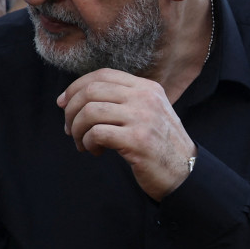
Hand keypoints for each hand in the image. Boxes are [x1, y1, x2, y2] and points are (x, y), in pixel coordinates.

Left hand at [57, 70, 196, 200]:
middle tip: (69, 129)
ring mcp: (143, 118)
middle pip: (92, 91)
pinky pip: (96, 133)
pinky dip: (87, 143)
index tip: (63, 104)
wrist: (185, 173)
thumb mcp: (149, 113)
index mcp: (148, 88)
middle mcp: (146, 98)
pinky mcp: (137, 140)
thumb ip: (125, 100)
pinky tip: (95, 151)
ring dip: (76, 129)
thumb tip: (79, 96)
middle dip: (71, 111)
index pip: (103, 75)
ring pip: (90, 111)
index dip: (76, 87)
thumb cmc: (161, 146)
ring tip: (81, 143)